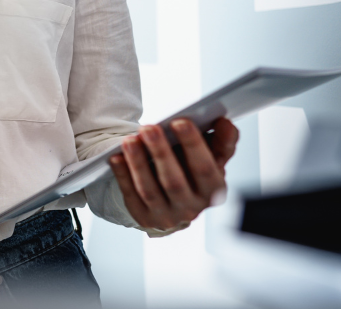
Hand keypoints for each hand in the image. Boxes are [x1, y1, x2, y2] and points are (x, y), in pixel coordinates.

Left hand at [110, 117, 238, 231]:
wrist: (174, 202)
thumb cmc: (192, 171)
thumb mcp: (211, 158)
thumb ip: (221, 141)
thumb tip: (225, 123)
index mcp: (213, 191)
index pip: (206, 169)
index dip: (194, 145)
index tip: (180, 121)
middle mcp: (192, 208)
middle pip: (174, 181)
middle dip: (161, 152)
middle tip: (149, 128)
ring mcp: (167, 216)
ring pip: (149, 190)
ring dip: (138, 163)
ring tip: (129, 140)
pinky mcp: (144, 218)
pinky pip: (131, 196)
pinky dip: (123, 175)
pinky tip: (115, 157)